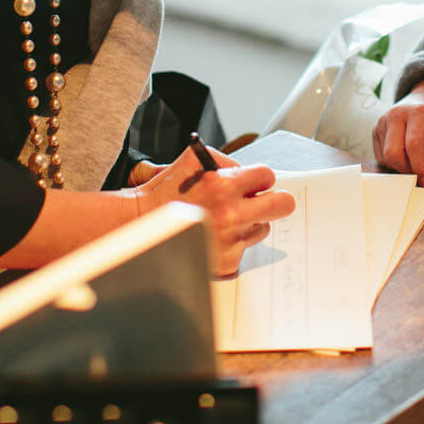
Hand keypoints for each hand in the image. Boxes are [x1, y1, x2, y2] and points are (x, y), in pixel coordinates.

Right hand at [133, 147, 294, 274]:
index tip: (254, 183)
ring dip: (250, 222)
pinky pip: (245, 248)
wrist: (141, 226)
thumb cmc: (166, 192)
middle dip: (276, 200)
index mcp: (224, 185)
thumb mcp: (193, 161)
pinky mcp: (226, 262)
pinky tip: (214, 236)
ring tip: (225, 220)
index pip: (267, 176)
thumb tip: (248, 172)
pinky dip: (234, 242)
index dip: (261, 178)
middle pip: (282, 204)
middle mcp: (231, 215)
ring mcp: (230, 241)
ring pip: (263, 228)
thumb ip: (225, 161)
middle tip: (265, 201)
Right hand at [372, 80, 423, 187]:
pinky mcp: (375, 130)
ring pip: (385, 158)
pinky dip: (393, 163)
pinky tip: (406, 155)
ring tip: (416, 161)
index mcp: (417, 112)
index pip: (413, 145)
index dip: (420, 168)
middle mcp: (395, 114)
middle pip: (393, 154)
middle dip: (408, 171)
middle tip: (423, 175)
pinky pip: (380, 156)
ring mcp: (382, 122)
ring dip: (401, 168)